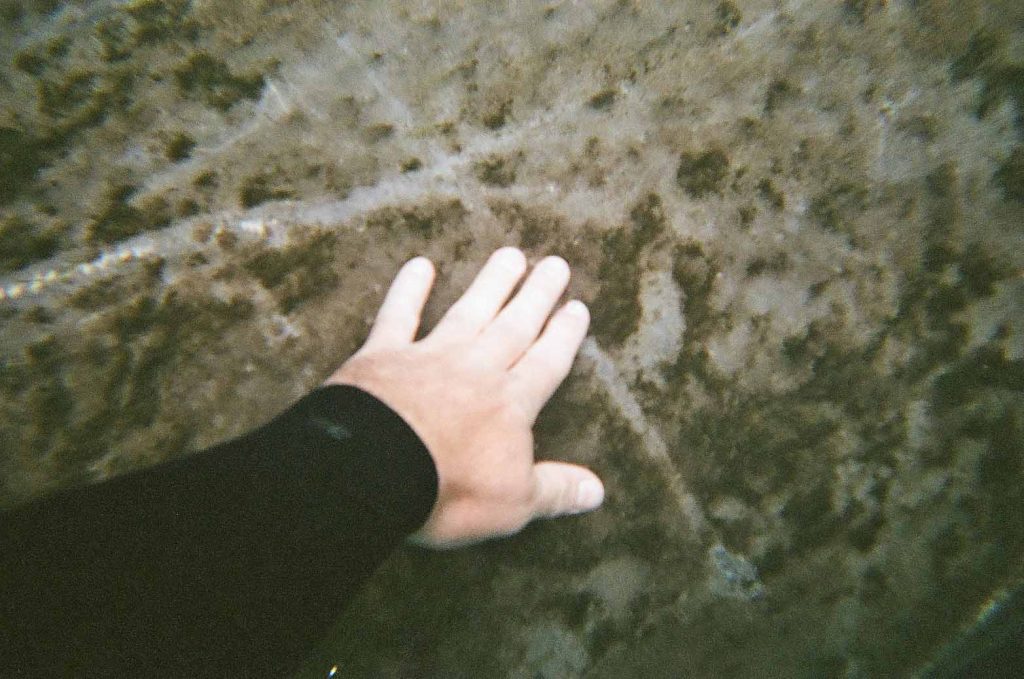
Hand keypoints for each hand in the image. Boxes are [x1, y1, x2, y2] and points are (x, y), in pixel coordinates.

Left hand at [325, 247, 603, 548]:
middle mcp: (476, 370)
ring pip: (469, 312)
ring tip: (510, 255)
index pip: (546, 362)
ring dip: (491, 284)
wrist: (374, 471)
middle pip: (514, 326)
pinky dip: (408, 290)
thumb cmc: (448, 490)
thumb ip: (556, 490)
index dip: (564, 335)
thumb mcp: (514, 503)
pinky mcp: (382, 355)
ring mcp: (429, 357)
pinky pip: (398, 316)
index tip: (577, 307)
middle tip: (555, 263)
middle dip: (536, 297)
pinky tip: (420, 265)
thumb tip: (598, 491)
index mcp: (510, 404)